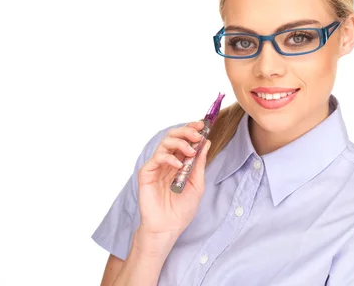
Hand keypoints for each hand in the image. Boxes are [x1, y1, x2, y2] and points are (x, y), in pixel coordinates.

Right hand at [136, 121, 209, 242]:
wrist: (169, 227)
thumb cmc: (182, 209)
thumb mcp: (197, 184)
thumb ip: (199, 163)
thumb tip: (205, 142)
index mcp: (180, 162)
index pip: (184, 139)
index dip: (192, 130)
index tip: (203, 126)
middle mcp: (168, 161)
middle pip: (173, 136)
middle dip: (186, 131)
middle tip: (197, 134)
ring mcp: (157, 166)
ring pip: (165, 143)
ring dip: (180, 143)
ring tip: (190, 151)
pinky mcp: (147, 173)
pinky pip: (157, 158)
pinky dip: (170, 158)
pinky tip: (179, 165)